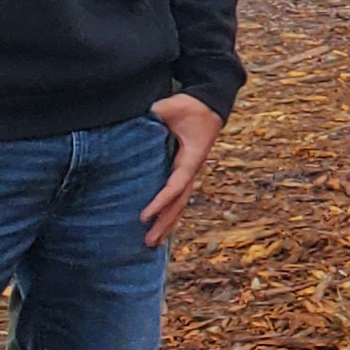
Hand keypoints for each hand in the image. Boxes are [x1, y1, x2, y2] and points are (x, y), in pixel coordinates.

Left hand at [140, 93, 225, 247]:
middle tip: (148, 242)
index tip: (143, 216)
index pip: (174, 186)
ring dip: (167, 225)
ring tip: (152, 244)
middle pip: (178, 204)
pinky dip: (169, 214)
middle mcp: (191, 170)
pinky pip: (177, 198)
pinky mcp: (184, 172)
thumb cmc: (191, 107)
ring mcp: (189, 173)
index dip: (160, 202)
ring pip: (179, 205)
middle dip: (164, 224)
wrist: (210, 105)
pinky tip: (160, 227)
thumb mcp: (172, 107)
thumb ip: (156, 113)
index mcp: (190, 158)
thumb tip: (139, 119)